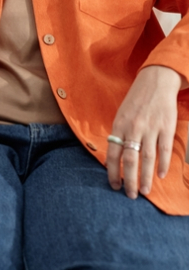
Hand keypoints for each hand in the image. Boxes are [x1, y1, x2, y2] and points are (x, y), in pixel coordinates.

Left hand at [106, 65, 181, 198]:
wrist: (155, 82)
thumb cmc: (136, 100)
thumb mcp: (121, 114)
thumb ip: (119, 134)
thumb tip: (116, 156)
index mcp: (119, 125)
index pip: (113, 153)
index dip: (112, 171)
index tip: (114, 185)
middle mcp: (133, 128)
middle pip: (130, 160)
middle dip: (129, 180)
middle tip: (130, 195)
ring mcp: (150, 128)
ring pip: (147, 159)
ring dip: (145, 177)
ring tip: (144, 191)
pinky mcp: (166, 128)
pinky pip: (164, 150)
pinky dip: (162, 164)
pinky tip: (160, 175)